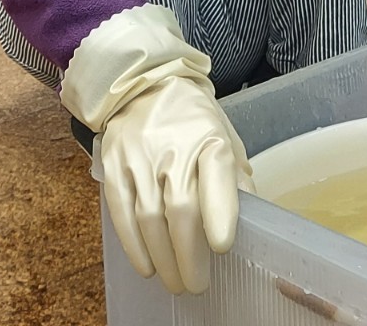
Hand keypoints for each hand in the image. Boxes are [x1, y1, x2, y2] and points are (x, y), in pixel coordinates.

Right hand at [60, 5, 253, 294]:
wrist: (143, 84)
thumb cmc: (192, 119)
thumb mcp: (225, 136)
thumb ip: (235, 177)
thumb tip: (252, 219)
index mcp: (208, 138)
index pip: (215, 177)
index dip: (219, 215)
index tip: (221, 246)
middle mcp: (173, 148)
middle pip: (179, 209)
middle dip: (188, 254)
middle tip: (196, 283)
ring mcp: (139, 158)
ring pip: (149, 218)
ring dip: (163, 257)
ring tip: (175, 281)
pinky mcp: (113, 166)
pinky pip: (121, 212)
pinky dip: (133, 244)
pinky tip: (147, 266)